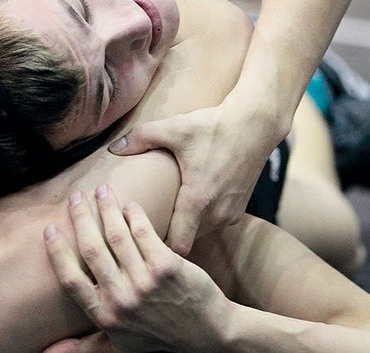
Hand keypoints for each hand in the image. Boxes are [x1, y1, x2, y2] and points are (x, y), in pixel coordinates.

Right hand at [44, 185, 230, 352]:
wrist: (208, 337)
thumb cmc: (159, 340)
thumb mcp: (119, 347)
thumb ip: (85, 346)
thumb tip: (47, 352)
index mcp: (105, 315)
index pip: (70, 278)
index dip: (57, 251)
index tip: (50, 229)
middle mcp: (121, 299)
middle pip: (92, 248)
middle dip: (81, 217)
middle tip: (76, 196)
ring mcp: (145, 282)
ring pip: (117, 234)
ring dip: (106, 208)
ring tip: (102, 191)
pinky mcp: (168, 267)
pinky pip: (144, 232)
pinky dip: (134, 214)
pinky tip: (129, 205)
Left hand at [108, 97, 280, 255]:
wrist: (256, 124)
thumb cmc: (214, 127)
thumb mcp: (174, 128)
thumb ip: (140, 137)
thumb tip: (113, 148)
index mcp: (199, 200)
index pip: (177, 246)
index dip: (156, 246)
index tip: (139, 237)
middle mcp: (217, 213)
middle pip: (185, 241)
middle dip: (165, 238)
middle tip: (142, 227)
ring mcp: (231, 214)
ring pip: (199, 234)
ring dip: (183, 228)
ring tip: (161, 215)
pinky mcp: (239, 209)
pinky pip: (213, 224)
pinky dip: (199, 220)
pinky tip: (184, 205)